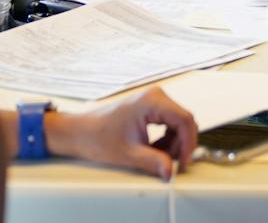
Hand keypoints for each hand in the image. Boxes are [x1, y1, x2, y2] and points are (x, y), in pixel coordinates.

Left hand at [46, 89, 196, 179]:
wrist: (79, 132)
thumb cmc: (97, 136)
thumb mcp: (129, 154)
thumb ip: (154, 162)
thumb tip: (170, 170)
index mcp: (152, 101)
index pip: (184, 120)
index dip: (189, 143)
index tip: (184, 161)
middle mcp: (155, 96)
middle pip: (182, 121)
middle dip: (180, 144)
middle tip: (173, 163)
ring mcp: (152, 100)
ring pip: (176, 123)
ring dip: (172, 143)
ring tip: (157, 157)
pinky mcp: (149, 107)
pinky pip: (167, 122)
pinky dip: (165, 138)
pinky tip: (153, 149)